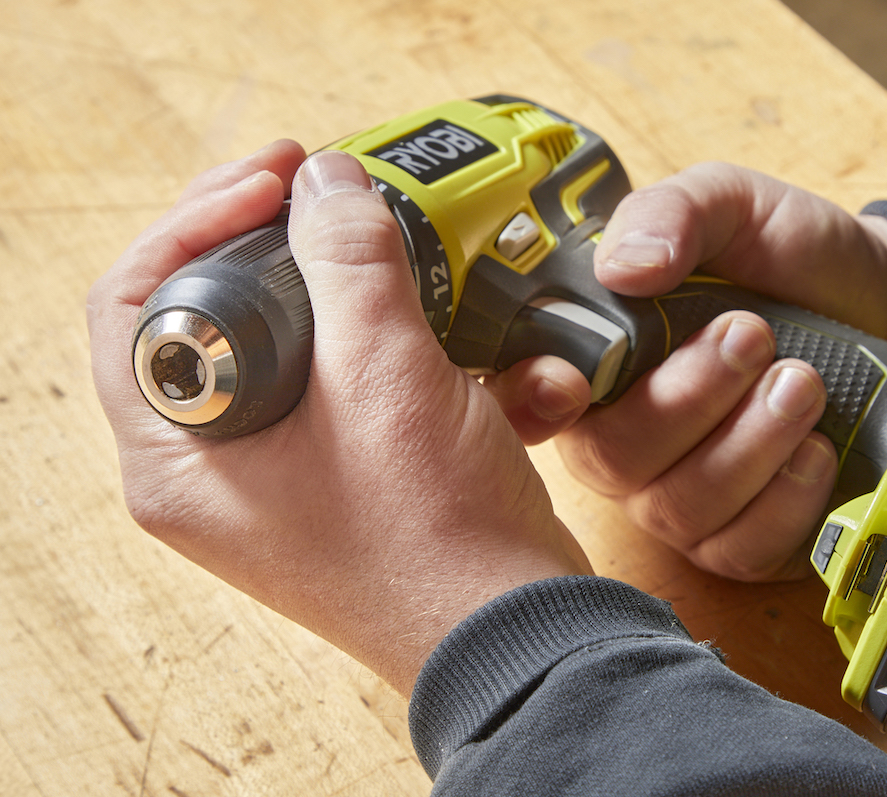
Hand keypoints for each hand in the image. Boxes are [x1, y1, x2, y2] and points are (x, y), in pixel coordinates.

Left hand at [88, 144, 590, 694]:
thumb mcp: (384, 376)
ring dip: (373, 301)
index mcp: (180, 457)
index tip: (278, 177)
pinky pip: (363, 387)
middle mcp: (216, 470)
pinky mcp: (347, 476)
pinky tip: (490, 361)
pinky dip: (420, 358)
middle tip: (335, 191)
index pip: (136, 302)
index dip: (198, 218)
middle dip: (292, 247)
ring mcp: (283, 476)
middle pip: (220, 315)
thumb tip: (325, 179)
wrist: (515, 631)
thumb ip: (346, 260)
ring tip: (424, 265)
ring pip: (302, 346)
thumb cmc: (436, 535)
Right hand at [485, 162, 886, 581]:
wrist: (885, 301)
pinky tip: (818, 451)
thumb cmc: (787, 257)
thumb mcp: (732, 204)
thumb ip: (671, 213)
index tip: (573, 382)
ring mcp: (680, 498)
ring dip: (748, 446)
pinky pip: (740, 550)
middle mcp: (622, 440)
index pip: (525, 400)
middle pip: (612, 459)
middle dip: (686, 401)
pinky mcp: (743, 541)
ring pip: (680, 508)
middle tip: (753, 335)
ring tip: (803, 384)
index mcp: (596, 359)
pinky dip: (785, 502)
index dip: (532, 401)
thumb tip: (625, 266)